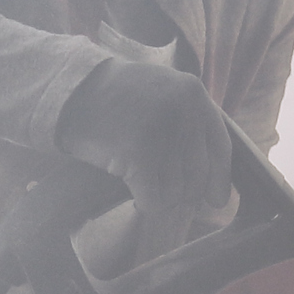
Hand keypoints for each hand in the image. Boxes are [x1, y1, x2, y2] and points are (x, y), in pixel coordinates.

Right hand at [56, 55, 235, 265]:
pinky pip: (154, 200)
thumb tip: (209, 180)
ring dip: (157, 195)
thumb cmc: (115, 99)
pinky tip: (130, 188)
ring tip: (136, 176)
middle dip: (178, 190)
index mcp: (194, 94)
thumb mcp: (162, 93)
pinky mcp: (140, 154)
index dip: (219, 179)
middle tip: (155, 184)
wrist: (72, 92)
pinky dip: (143, 202)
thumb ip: (189, 122)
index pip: (220, 148)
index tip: (216, 201)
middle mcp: (184, 110)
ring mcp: (163, 131)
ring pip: (176, 193)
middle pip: (197, 177)